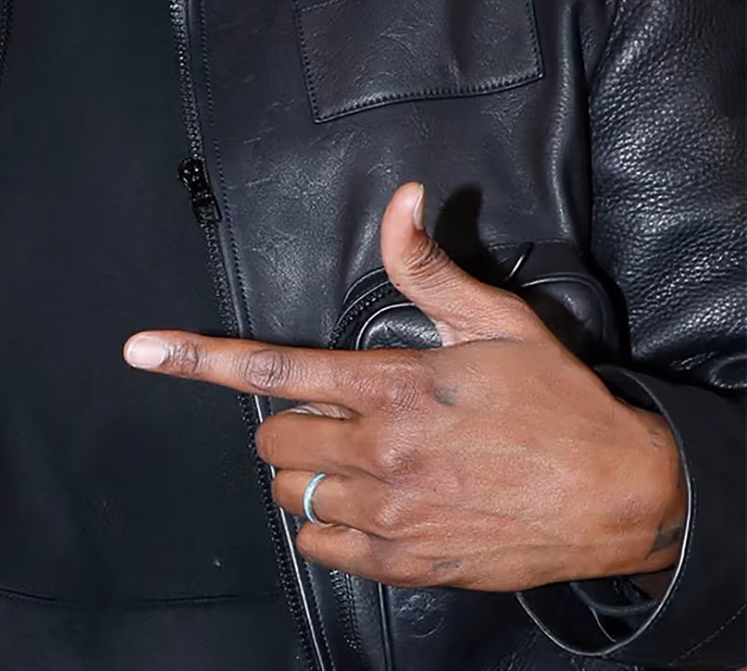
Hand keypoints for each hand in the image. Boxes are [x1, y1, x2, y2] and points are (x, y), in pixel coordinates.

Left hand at [124, 183, 686, 591]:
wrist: (622, 496)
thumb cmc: (557, 404)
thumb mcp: (496, 322)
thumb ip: (428, 266)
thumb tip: (402, 200)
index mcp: (389, 387)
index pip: (270, 367)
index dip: (195, 359)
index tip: (141, 351)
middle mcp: (378, 452)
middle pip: (269, 436)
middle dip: (286, 419)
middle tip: (336, 414)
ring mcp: (388, 513)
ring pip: (288, 491)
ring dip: (306, 472)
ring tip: (357, 458)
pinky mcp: (403, 562)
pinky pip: (318, 546)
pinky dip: (325, 526)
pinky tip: (361, 505)